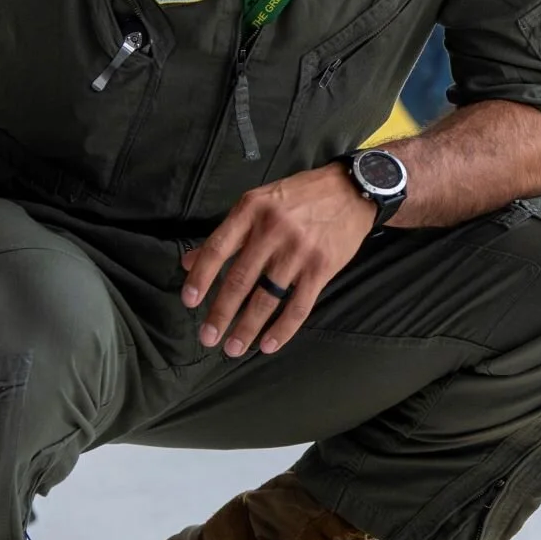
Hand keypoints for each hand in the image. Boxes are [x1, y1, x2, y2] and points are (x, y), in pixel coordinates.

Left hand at [179, 163, 376, 356]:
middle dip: (221, 313)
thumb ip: (227, 234)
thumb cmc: (300, 196)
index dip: (201, 277)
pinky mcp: (322, 267)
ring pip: (267, 298)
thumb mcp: (259, 202)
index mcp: (252, 210)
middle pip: (240, 279)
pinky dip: (283, 329)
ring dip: (247, 328)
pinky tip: (268, 344)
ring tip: (233, 349)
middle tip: (208, 338)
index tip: (189, 301)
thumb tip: (188, 262)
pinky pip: (299, 305)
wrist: (351, 191)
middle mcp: (274, 230)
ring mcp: (299, 250)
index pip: (218, 248)